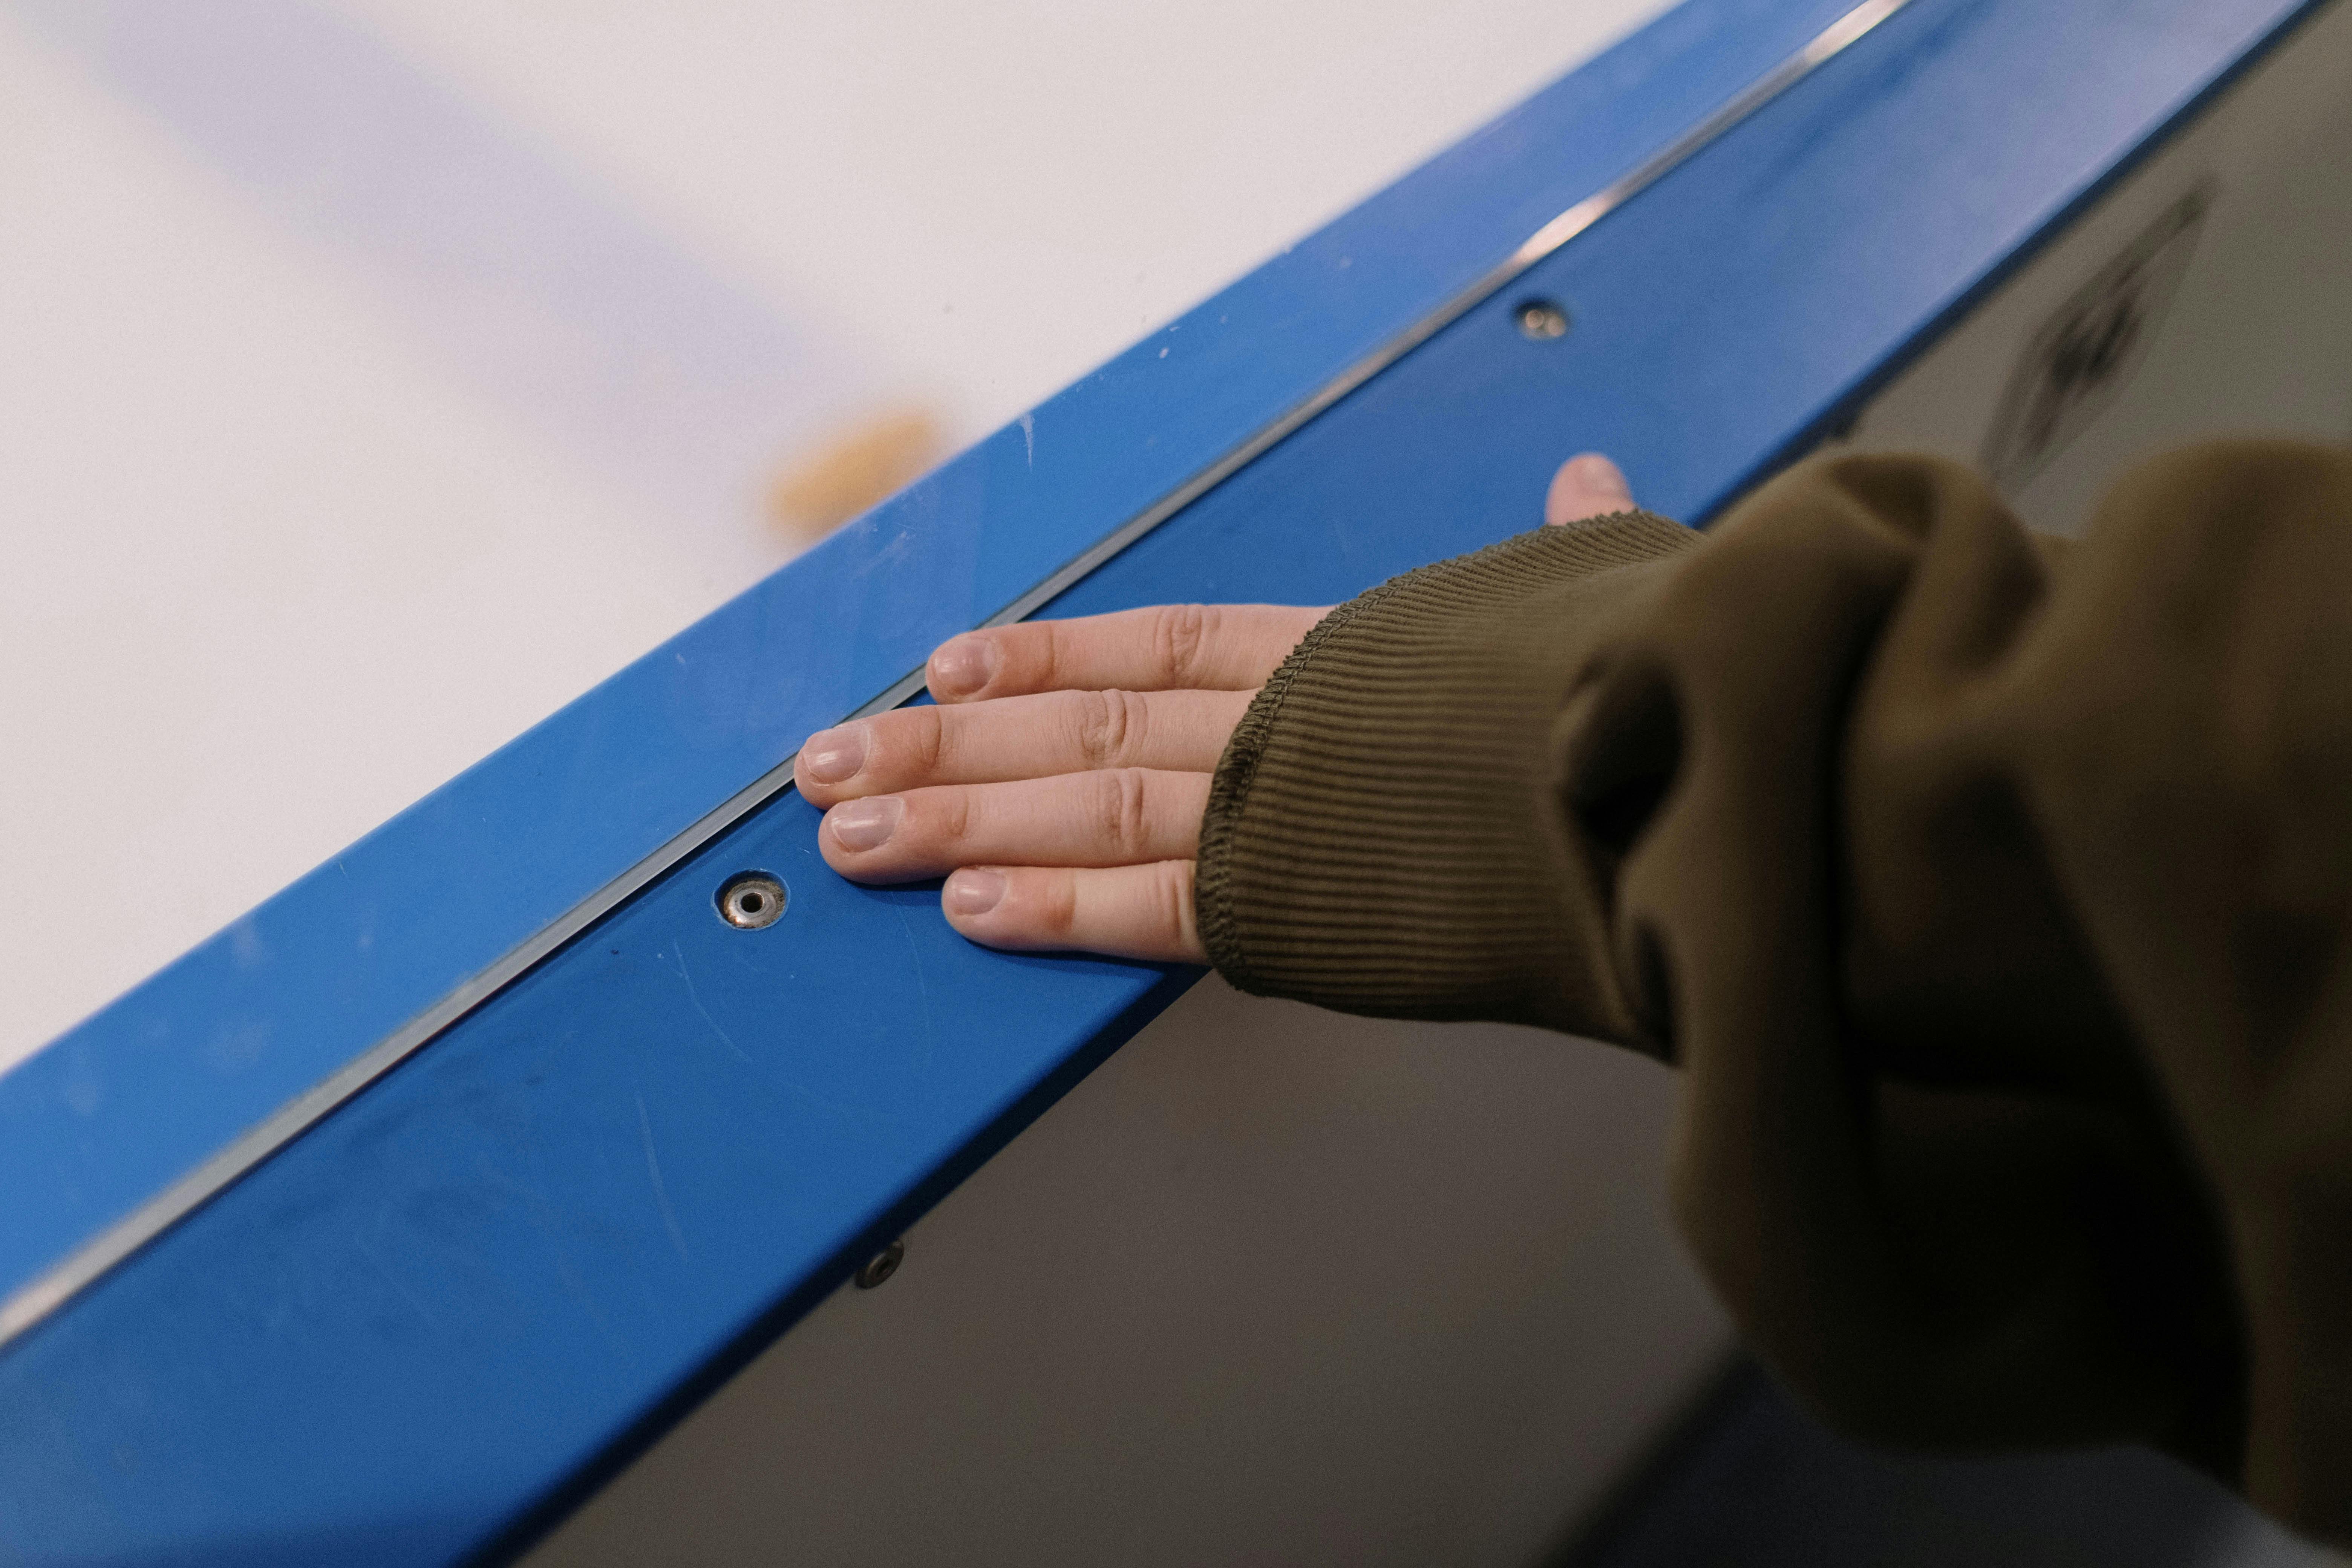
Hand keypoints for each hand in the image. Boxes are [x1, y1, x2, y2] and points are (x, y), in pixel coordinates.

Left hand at [797, 452, 1638, 959]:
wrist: (1685, 759)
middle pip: (1083, 726)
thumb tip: (1593, 487)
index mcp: (1348, 651)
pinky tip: (969, 913)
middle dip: (945, 744)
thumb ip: (1573, 549)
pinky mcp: (1301, 909)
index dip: (1048, 656)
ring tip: (850, 831)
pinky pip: (1157, 912)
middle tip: (827, 758)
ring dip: (956, 820)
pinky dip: (1060, 911)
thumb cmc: (1652, 674)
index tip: (950, 661)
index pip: (1164, 641)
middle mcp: (1288, 719)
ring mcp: (1281, 812)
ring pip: (1085, 806)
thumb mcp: (1606, 591)